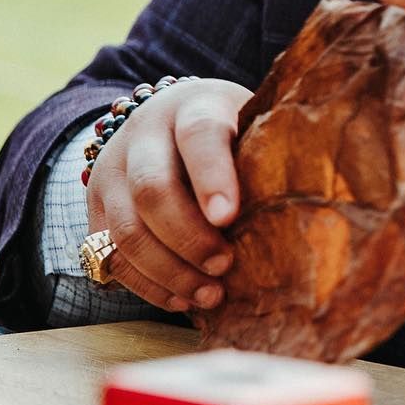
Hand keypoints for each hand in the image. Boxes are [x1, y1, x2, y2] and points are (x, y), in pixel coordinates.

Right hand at [85, 77, 252, 313]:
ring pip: (125, 229)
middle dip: (188, 237)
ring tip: (209, 294)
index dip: (212, 176)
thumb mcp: (250, 126)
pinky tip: (180, 298)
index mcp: (192, 106)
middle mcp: (143, 134)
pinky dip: (146, 283)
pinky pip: (110, 255)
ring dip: (168, 271)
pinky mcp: (95, 207)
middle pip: (152, 188)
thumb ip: (266, 157)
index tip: (229, 217)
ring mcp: (111, 170)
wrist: (166, 117)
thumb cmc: (229, 132)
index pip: (198, 135)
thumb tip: (309, 222)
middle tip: (225, 267)